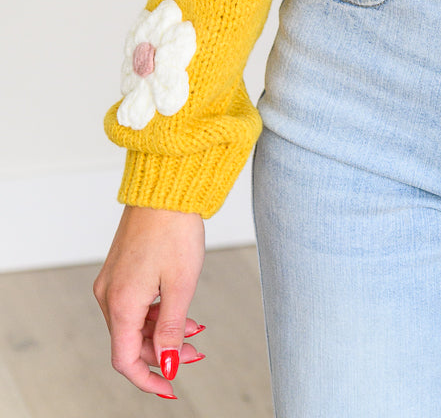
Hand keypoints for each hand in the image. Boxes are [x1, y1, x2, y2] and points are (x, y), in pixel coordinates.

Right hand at [93, 204, 206, 397]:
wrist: (165, 186)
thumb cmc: (175, 229)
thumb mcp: (180, 285)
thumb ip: (171, 329)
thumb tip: (166, 364)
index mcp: (121, 303)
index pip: (125, 360)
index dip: (148, 379)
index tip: (170, 388)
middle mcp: (109, 295)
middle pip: (131, 343)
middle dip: (163, 353)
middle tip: (195, 354)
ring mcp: (113, 281)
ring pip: (135, 323)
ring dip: (163, 332)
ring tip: (196, 331)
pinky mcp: (121, 269)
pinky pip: (135, 304)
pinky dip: (157, 313)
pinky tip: (181, 311)